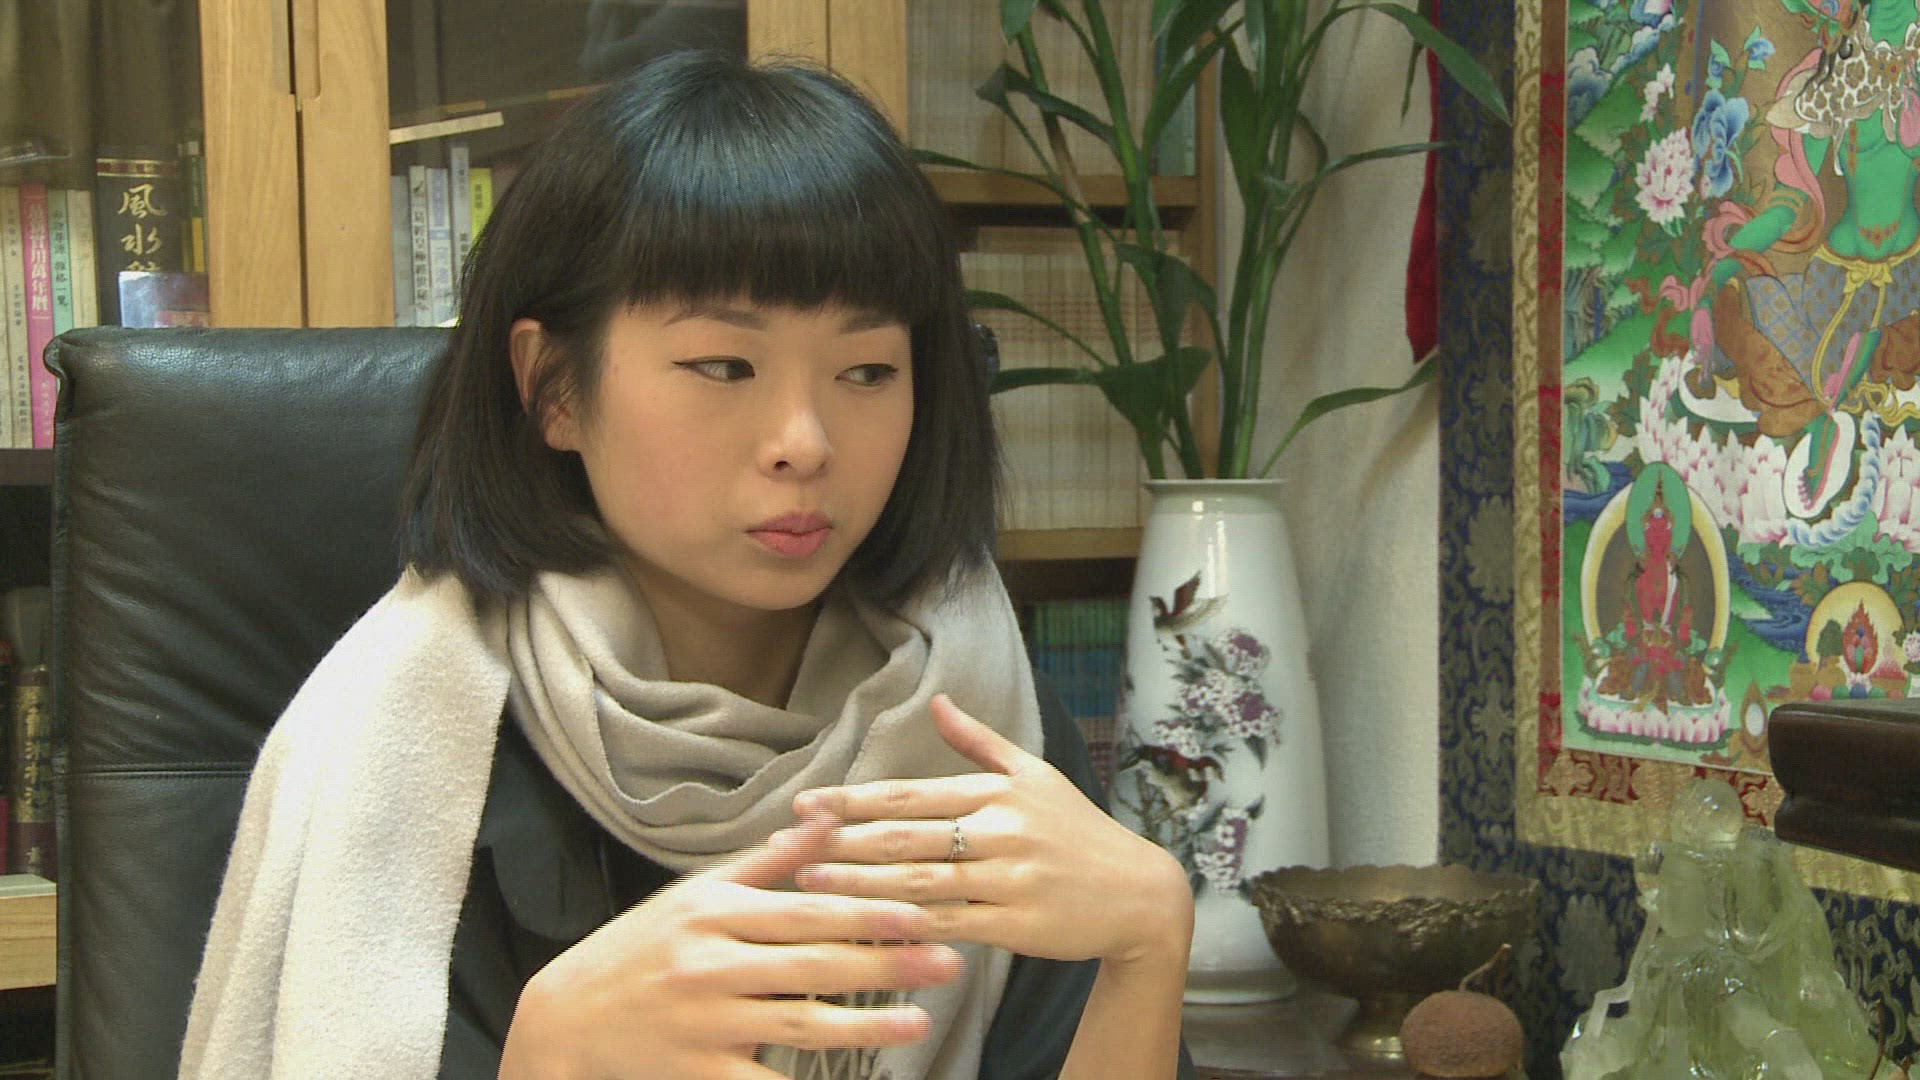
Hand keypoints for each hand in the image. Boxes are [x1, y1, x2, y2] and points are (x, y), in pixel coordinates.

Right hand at [498, 815, 962, 1079]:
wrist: (564, 1022)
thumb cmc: (639, 950)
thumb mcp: (693, 895)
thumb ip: (766, 862)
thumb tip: (829, 818)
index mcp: (714, 913)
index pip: (805, 910)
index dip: (868, 912)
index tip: (923, 912)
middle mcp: (709, 965)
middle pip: (813, 964)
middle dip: (885, 964)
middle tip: (948, 962)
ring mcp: (704, 1024)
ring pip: (798, 1023)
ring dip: (865, 1024)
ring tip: (919, 1022)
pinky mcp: (699, 1074)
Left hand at [792, 695, 1191, 967]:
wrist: (1138, 893)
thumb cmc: (1078, 832)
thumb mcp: (1036, 776)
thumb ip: (981, 743)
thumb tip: (940, 701)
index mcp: (998, 791)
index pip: (911, 794)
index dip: (853, 800)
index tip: (805, 803)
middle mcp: (1001, 830)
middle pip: (906, 837)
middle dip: (841, 839)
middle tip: (789, 842)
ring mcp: (1008, 878)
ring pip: (919, 881)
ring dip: (858, 882)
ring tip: (810, 881)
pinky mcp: (1015, 924)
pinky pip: (948, 925)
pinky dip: (903, 926)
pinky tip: (865, 925)